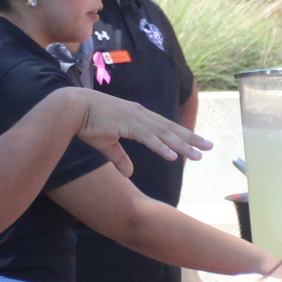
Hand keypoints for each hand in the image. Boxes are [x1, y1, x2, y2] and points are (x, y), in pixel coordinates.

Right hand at [63, 87, 208, 171]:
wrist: (71, 108)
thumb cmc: (87, 123)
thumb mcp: (107, 144)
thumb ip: (120, 158)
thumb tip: (129, 173)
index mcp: (137, 117)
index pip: (165, 128)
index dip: (182, 136)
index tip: (197, 143)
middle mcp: (140, 115)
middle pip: (171, 129)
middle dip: (191, 139)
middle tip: (209, 147)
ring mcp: (135, 118)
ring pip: (164, 134)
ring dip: (181, 145)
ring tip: (197, 155)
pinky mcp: (127, 124)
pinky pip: (148, 138)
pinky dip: (161, 146)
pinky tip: (173, 156)